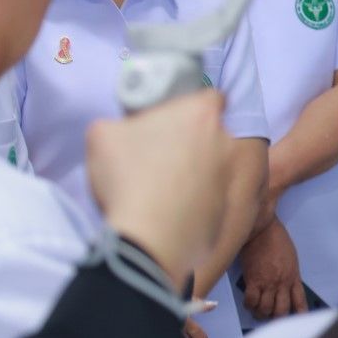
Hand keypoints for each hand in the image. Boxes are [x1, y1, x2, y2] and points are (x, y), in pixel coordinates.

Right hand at [86, 91, 229, 287]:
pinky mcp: (231, 210)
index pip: (211, 97)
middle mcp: (227, 142)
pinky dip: (200, 201)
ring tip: (167, 187)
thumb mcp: (103, 135)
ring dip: (199, 172)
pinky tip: (173, 210)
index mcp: (201, 114)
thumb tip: (130, 129)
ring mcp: (233, 178)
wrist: (150, 240)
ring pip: (218, 167)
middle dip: (196, 140)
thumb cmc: (128, 179)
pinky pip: (214, 197)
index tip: (177, 120)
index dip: (193, 106)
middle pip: (216, 133)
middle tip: (167, 155)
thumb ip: (124, 123)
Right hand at [238, 217, 307, 320]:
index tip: (297, 321)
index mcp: (294, 277)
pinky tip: (248, 303)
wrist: (263, 230)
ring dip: (260, 313)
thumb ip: (289, 273)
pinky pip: (251, 300)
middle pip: (281, 310)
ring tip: (257, 312)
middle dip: (275, 317)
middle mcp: (282, 283)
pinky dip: (249, 305)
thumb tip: (285, 284)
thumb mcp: (291, 258)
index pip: (299, 301)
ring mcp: (268, 283)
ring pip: (265, 308)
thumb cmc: (277, 240)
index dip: (299, 314)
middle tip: (269, 316)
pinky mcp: (253, 280)